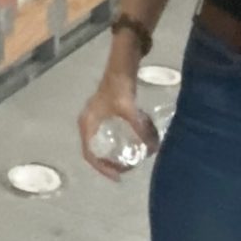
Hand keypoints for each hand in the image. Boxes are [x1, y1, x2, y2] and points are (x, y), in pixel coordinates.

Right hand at [78, 67, 160, 181]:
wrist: (121, 64)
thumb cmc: (119, 87)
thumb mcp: (129, 111)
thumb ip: (141, 130)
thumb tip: (153, 149)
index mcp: (87, 124)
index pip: (89, 154)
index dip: (103, 169)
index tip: (119, 176)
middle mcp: (88, 122)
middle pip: (95, 150)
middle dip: (110, 163)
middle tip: (126, 169)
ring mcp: (96, 117)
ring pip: (103, 142)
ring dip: (116, 152)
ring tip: (131, 159)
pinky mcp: (106, 112)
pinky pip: (111, 133)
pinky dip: (121, 140)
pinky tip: (135, 141)